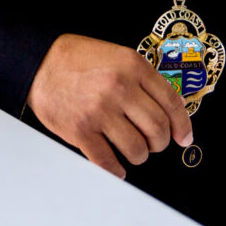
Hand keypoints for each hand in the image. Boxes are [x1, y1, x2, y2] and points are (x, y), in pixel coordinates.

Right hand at [26, 33, 192, 178]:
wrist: (41, 62)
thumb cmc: (79, 58)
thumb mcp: (118, 56)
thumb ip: (144, 79)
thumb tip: (172, 107)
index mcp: (132, 66)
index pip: (171, 103)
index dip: (182, 125)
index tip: (184, 138)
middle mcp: (119, 88)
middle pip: (158, 130)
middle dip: (160, 143)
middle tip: (154, 143)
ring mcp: (99, 111)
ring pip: (137, 150)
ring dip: (139, 155)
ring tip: (132, 148)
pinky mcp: (80, 131)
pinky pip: (108, 162)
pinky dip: (116, 170)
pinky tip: (116, 165)